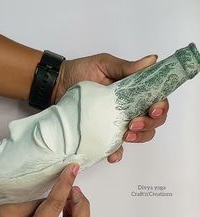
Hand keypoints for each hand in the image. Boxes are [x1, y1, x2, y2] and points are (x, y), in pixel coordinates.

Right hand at [0, 164, 89, 216]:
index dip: (65, 186)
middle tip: (74, 189)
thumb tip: (54, 197)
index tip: (72, 169)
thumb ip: (33, 205)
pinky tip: (65, 206)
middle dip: (82, 205)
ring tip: (69, 195)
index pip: (54, 208)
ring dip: (79, 211)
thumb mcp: (5, 212)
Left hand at [52, 53, 168, 162]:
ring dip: (138, 138)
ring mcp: (117, 122)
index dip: (160, 107)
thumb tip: (152, 61)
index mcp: (134, 91)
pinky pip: (115, 148)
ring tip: (127, 135)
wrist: (56, 85)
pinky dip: (117, 154)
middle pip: (153, 121)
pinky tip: (112, 155)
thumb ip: (126, 67)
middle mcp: (129, 107)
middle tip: (134, 123)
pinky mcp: (104, 134)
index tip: (152, 109)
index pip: (157, 100)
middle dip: (149, 125)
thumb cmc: (79, 72)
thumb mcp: (104, 64)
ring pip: (140, 135)